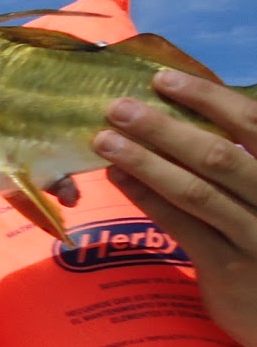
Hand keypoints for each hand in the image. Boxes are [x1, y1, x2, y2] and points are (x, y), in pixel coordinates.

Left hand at [95, 70, 256, 346]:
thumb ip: (245, 156)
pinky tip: (118, 177)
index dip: (208, 98)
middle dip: (164, 128)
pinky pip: (182, 226)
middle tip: (117, 107)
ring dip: (146, 162)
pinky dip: (148, 198)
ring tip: (105, 140)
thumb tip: (198, 109)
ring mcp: (255, 235)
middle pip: (218, 156)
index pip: (254, 123)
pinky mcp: (228, 267)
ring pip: (196, 192)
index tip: (163, 79)